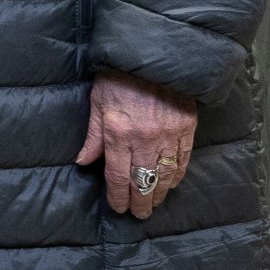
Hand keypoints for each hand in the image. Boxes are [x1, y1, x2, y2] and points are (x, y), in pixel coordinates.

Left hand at [77, 69, 197, 219]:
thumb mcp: (97, 103)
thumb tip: (82, 162)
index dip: (118, 196)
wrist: (150, 54)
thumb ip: (93, 136)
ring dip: (158, 193)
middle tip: (138, 214)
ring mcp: (168, 135)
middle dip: (140, 201)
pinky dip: (176, 176)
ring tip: (153, 204)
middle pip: (142, 181)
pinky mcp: (187, 129)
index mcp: (118, 132)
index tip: (118, 208)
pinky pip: (182, 160)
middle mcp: (144, 138)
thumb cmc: (117, 76)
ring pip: (164, 175)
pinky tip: (170, 184)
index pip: (117, 175)